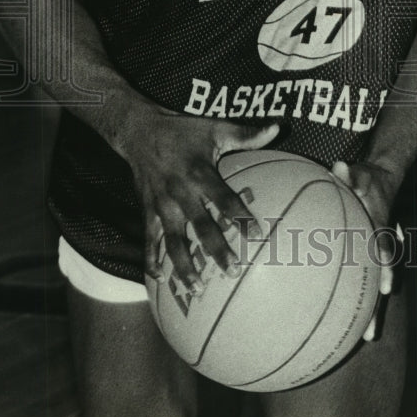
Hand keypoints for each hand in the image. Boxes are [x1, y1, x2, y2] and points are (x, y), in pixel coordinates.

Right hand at [120, 106, 278, 292]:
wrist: (138, 130)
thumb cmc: (182, 130)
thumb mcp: (214, 127)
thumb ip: (246, 133)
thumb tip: (278, 128)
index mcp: (200, 172)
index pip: (224, 199)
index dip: (240, 217)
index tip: (257, 234)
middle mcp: (180, 192)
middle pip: (200, 226)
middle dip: (216, 250)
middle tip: (232, 271)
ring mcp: (162, 204)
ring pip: (173, 241)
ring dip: (184, 266)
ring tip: (197, 289)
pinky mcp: (147, 210)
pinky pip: (149, 239)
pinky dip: (151, 259)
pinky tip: (157, 280)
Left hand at [331, 159, 400, 341]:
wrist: (384, 180)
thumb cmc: (368, 179)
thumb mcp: (362, 172)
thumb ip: (351, 174)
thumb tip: (340, 167)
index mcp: (382, 227)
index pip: (385, 249)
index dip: (385, 266)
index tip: (386, 286)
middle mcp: (383, 246)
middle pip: (382, 279)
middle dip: (378, 305)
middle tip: (371, 330)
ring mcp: (378, 255)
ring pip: (375, 285)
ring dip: (373, 310)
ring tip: (366, 337)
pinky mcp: (368, 259)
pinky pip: (363, 280)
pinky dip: (358, 299)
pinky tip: (344, 321)